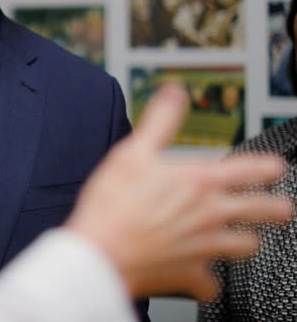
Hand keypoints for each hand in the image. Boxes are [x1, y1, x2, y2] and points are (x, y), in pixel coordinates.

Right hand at [65, 83, 292, 300]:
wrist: (100, 251)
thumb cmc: (113, 204)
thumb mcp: (132, 152)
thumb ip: (160, 122)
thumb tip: (174, 94)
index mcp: (199, 182)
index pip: (249, 170)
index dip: (268, 167)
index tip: (275, 167)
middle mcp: (210, 215)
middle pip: (262, 211)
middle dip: (277, 207)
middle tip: (283, 207)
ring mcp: (204, 247)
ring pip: (246, 246)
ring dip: (248, 240)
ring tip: (249, 238)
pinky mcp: (190, 275)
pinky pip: (211, 284)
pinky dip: (209, 281)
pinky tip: (205, 278)